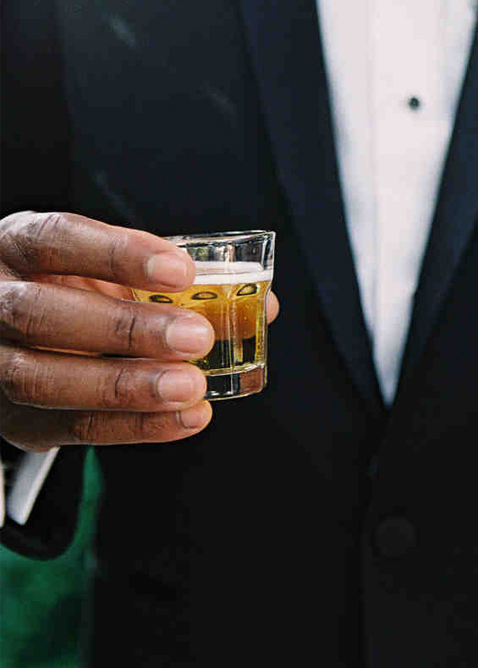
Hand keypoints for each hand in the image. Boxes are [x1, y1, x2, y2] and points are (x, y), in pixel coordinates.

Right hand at [0, 211, 279, 451]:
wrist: (7, 333)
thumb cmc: (69, 285)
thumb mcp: (106, 265)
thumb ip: (171, 278)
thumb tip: (260, 303)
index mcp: (16, 246)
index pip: (58, 240)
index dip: (118, 254)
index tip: (181, 269)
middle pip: (43, 314)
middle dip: (125, 328)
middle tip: (196, 337)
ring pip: (43, 379)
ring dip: (127, 386)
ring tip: (191, 387)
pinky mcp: (10, 419)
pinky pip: (66, 427)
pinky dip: (133, 427)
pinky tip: (183, 417)